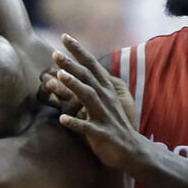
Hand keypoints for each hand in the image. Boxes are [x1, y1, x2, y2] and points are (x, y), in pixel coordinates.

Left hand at [46, 35, 141, 170]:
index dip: (78, 50)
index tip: (64, 36)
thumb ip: (90, 87)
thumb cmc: (113, 125)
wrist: (132, 151)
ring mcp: (104, 116)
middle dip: (72, 64)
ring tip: (59, 76)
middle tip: (55, 53)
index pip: (91, 65)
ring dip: (74, 86)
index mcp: (106, 90)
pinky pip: (87, 127)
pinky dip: (75, 123)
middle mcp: (106, 99)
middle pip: (87, 77)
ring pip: (89, 97)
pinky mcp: (102, 134)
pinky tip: (62, 119)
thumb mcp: (104, 103)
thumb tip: (72, 72)